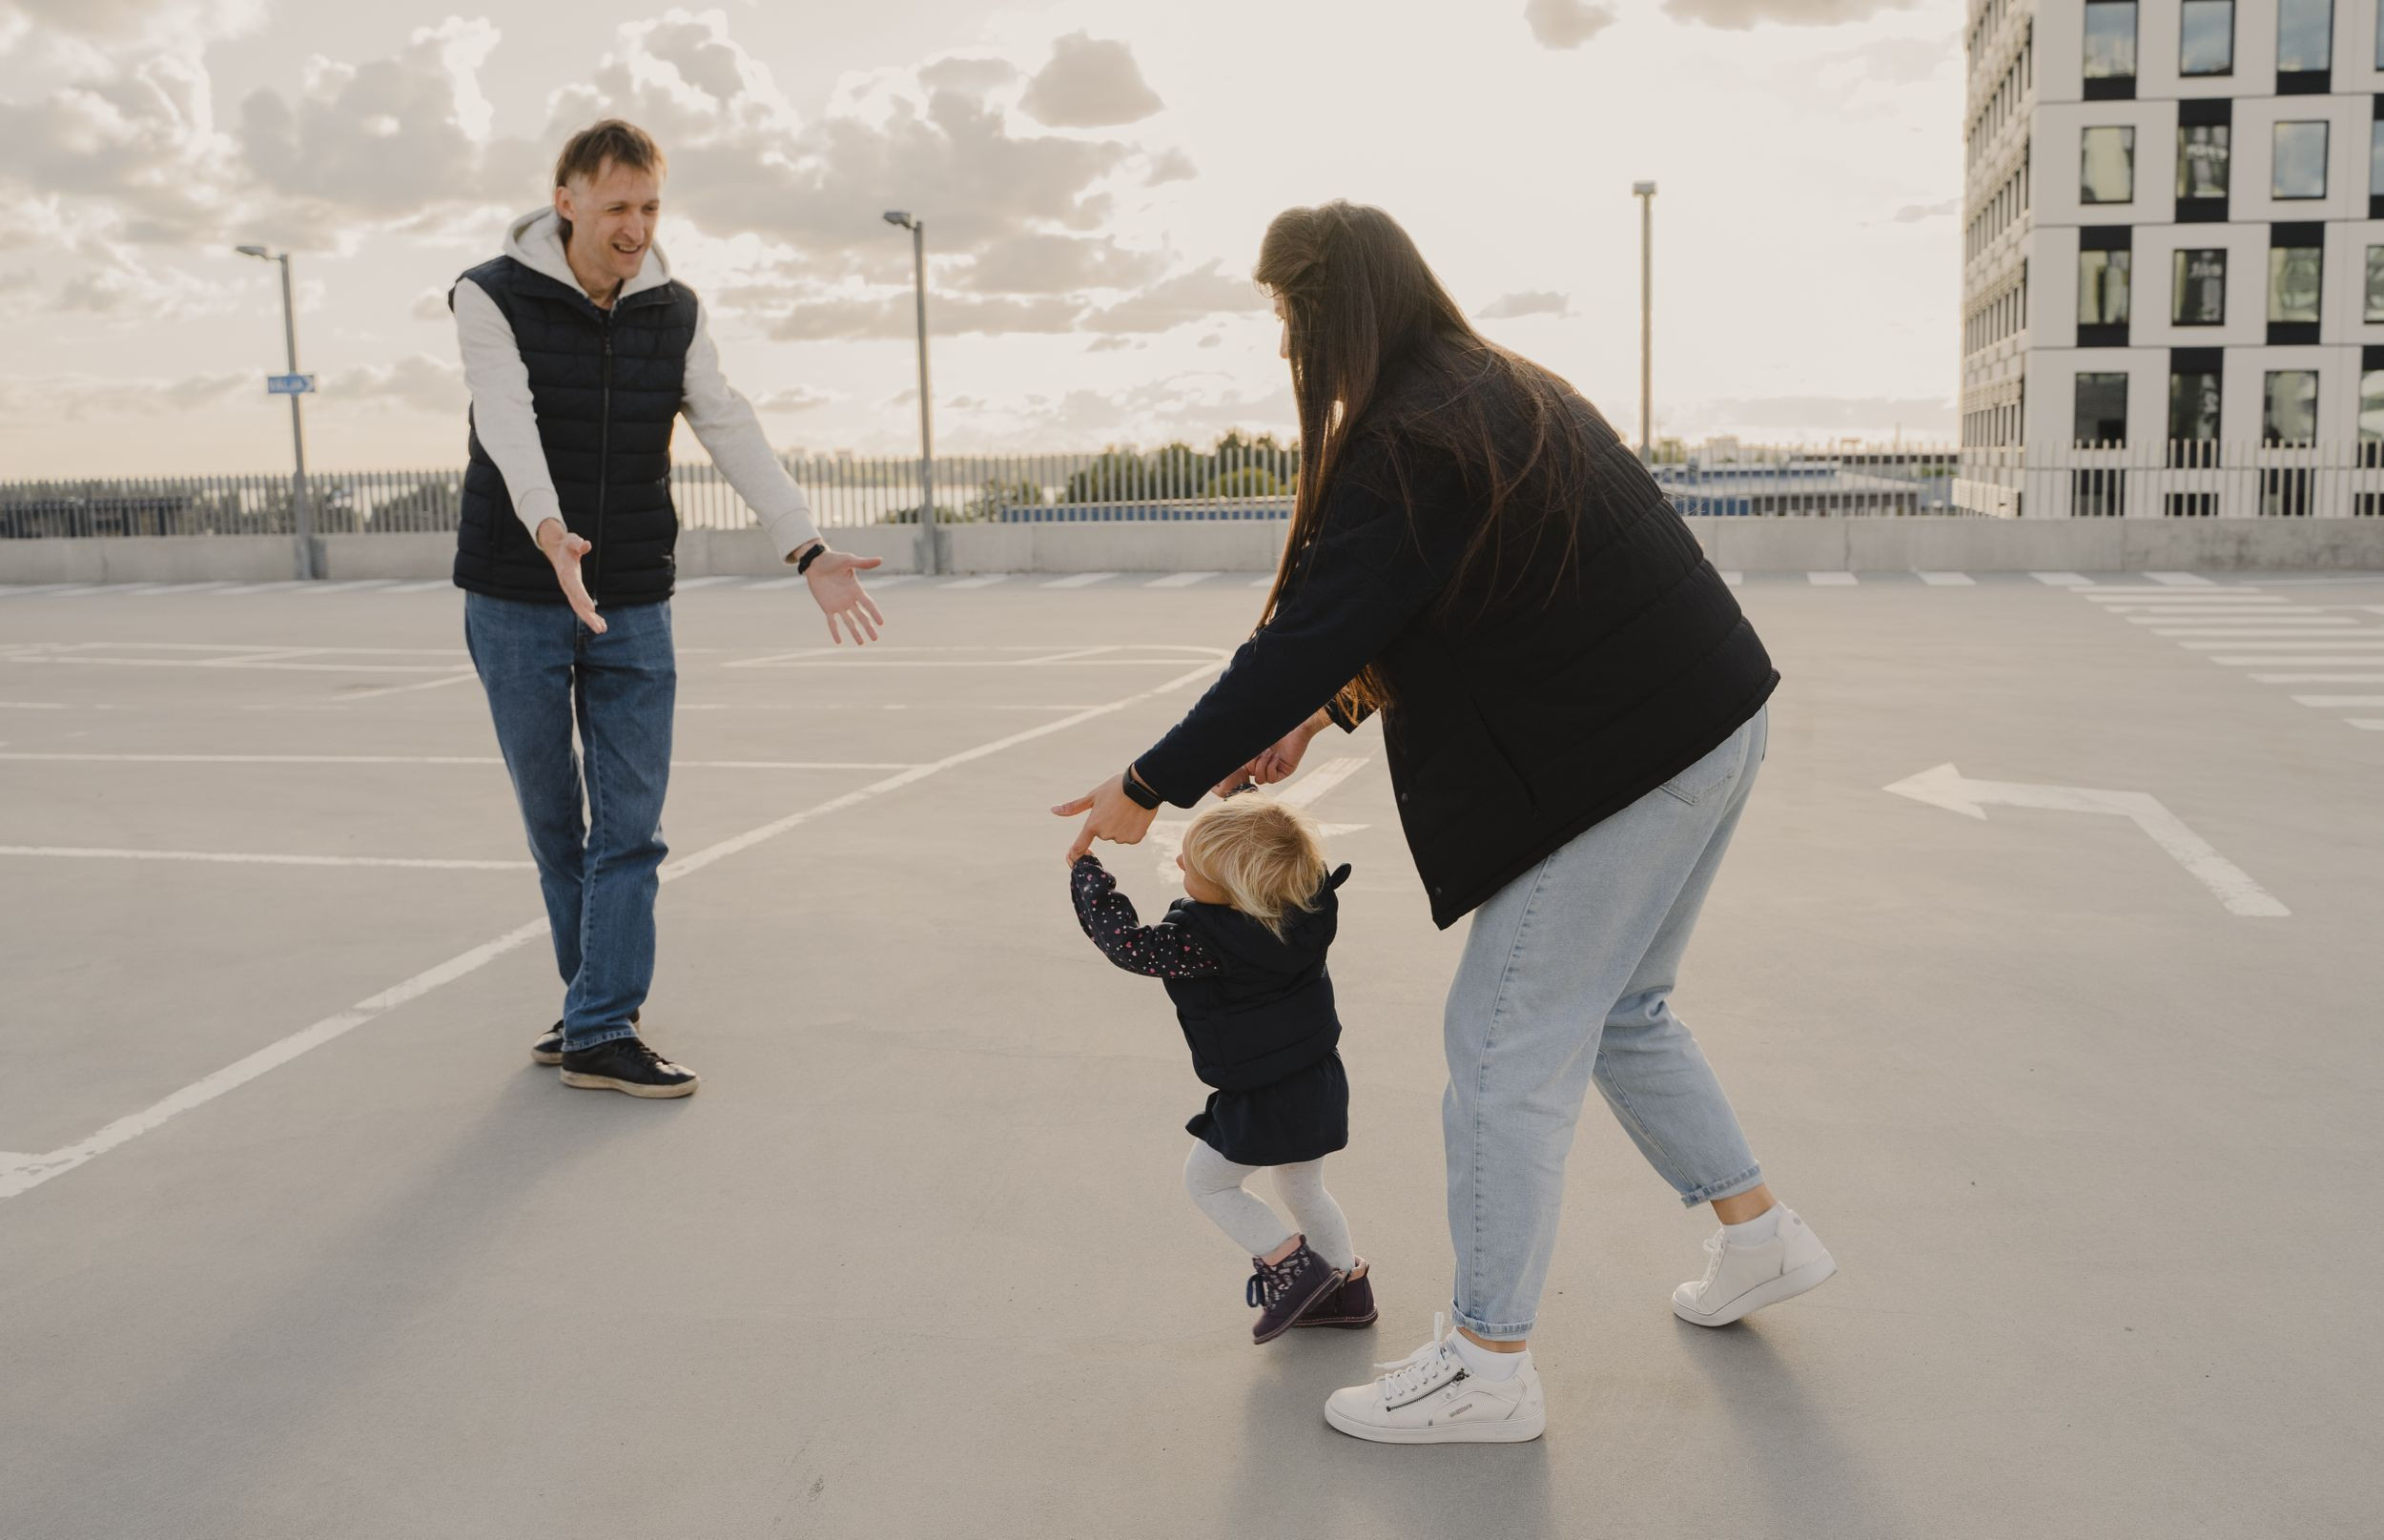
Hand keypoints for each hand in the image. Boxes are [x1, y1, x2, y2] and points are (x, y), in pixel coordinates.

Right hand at [536, 518, 604, 633]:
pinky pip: (582, 606)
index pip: (575, 587)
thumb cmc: (567, 544)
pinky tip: (601, 623)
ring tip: (603, 630)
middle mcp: (567, 585)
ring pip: (579, 608)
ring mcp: (570, 590)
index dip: (583, 598)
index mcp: (567, 573)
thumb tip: (585, 545)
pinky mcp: (574, 592)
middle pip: (577, 604)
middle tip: (600, 629)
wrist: (557, 549)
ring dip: (590, 620)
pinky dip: (591, 615)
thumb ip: (577, 543)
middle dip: (588, 617)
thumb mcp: (571, 540)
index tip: (592, 608)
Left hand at [802, 547, 885, 644]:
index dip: (875, 613)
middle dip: (868, 627)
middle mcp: (849, 600)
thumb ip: (863, 563)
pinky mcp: (827, 607)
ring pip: (849, 622)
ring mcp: (838, 605)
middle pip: (861, 616)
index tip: (881, 623)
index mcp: (856, 590)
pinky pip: (832, 622)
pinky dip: (835, 632)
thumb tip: (880, 560)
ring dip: (855, 632)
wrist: (815, 563)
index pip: (868, 604)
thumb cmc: (833, 560)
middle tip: (875, 638)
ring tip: (861, 643)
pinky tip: (839, 642)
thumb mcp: (849, 560)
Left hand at [1053, 774, 1157, 864]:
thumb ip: (1073, 807)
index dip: (1075, 854)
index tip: (1074, 857)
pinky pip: (1130, 837)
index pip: (1079, 846)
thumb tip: (1053, 810)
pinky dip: (1133, 829)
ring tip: (1128, 809)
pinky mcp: (1135, 839)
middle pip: (1104, 834)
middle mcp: (1105, 835)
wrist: (1142, 786)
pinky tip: (1136, 816)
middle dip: (1108, 823)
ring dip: (1121, 826)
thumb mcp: (1093, 796)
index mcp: (1092, 825)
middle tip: (1116, 808)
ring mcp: (1120, 838)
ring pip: (1118, 835)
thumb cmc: (1115, 787)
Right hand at [1211, 709, 1329, 797]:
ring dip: (1262, 766)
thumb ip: (1242, 742)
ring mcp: (1275, 769)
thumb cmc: (1276, 728)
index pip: (1244, 769)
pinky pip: (1272, 779)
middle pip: (1250, 776)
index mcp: (1256, 756)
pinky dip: (1271, 769)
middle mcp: (1265, 763)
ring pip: (1260, 780)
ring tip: (1269, 753)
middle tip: (1261, 751)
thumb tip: (1218, 739)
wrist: (1296, 726)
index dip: (1242, 766)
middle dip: (1253, 764)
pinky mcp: (1285, 771)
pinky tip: (1275, 758)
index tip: (1246, 758)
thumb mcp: (1256, 737)